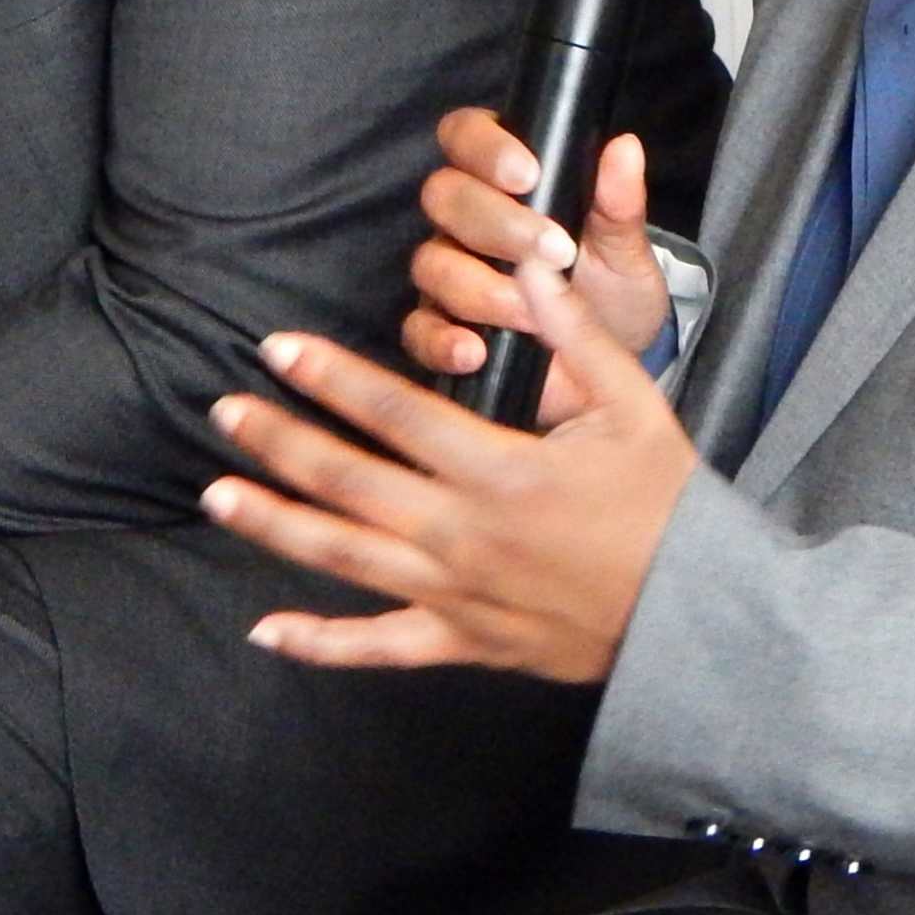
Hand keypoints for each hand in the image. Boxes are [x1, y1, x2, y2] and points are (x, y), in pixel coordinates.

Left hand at [203, 251, 697, 683]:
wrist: (697, 613)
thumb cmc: (668, 505)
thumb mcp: (636, 407)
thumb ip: (578, 337)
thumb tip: (533, 269)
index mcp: (503, 470)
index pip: (394, 413)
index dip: (330, 376)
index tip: (279, 348)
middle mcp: (465, 534)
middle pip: (349, 482)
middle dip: (280, 442)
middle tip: (225, 409)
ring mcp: (457, 594)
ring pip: (344, 559)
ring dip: (275, 524)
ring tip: (217, 495)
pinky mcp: (463, 640)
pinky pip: (380, 646)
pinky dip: (319, 644)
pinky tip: (266, 630)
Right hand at [399, 111, 671, 401]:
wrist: (610, 359)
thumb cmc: (610, 286)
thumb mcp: (624, 247)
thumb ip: (618, 201)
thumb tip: (625, 148)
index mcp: (502, 178)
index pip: (467, 135)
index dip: (486, 148)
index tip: (529, 175)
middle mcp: (463, 220)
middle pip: (444, 196)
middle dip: (497, 223)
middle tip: (555, 252)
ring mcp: (446, 272)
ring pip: (431, 263)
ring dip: (480, 288)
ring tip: (530, 313)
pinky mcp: (438, 327)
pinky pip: (417, 330)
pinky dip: (440, 341)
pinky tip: (475, 352)